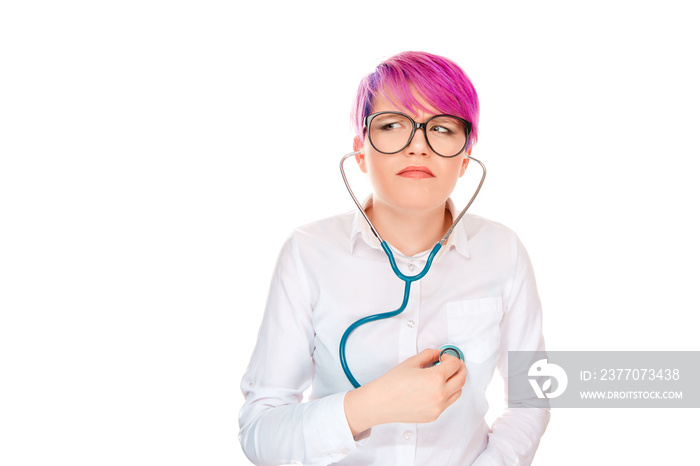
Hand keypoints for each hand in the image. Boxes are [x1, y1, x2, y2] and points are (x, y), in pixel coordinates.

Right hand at [344, 349, 466, 434]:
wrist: (380, 402)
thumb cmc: (392, 382)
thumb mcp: (411, 362)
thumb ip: (429, 355)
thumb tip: (439, 354)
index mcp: (435, 378)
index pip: (455, 364)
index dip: (451, 357)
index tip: (445, 356)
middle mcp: (440, 394)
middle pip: (461, 379)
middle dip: (459, 368)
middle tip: (452, 364)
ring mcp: (438, 407)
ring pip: (458, 392)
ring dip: (455, 382)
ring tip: (443, 377)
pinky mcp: (434, 416)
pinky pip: (447, 403)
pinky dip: (446, 394)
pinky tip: (434, 388)